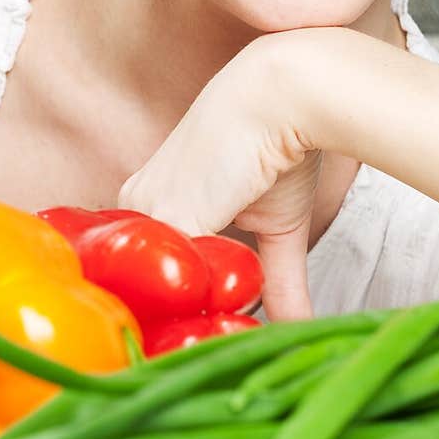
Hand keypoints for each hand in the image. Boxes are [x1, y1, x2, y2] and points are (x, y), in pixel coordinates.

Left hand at [117, 38, 321, 319]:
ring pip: (157, 285)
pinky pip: (175, 279)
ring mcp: (147, 211)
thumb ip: (279, 281)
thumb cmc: (281, 145)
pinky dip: (201, 303)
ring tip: (218, 328)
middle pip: (145, 283)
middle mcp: (138, 204)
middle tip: (201, 343)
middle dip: (175, 317)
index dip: (173, 301)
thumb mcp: (278, 227)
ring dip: (191, 311)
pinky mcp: (168, 214)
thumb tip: (299, 325)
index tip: (194, 330)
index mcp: (154, 201)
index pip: (148, 266)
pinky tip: (222, 311)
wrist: (285, 95)